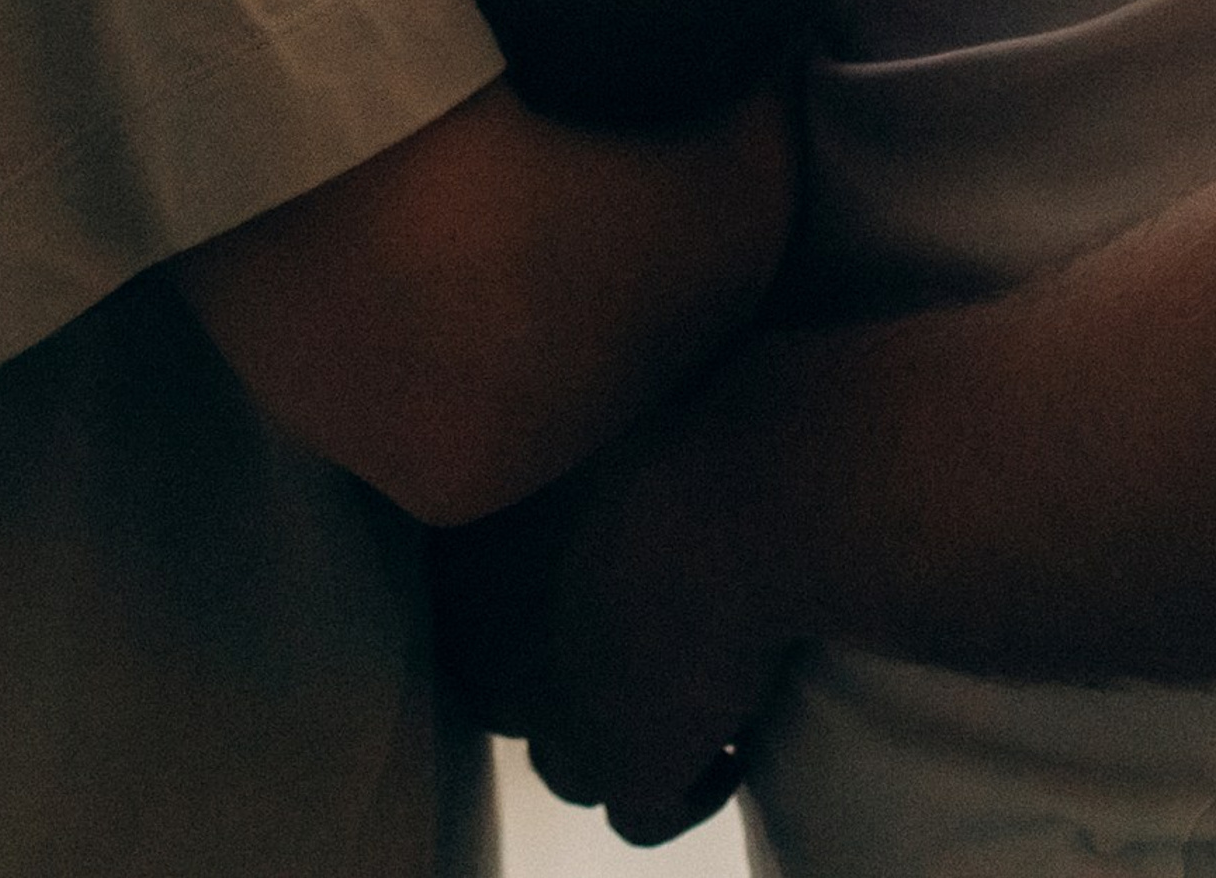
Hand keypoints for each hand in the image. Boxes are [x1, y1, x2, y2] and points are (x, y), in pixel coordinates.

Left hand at [433, 402, 788, 846]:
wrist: (748, 480)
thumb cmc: (677, 408)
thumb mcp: (590, 399)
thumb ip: (562, 429)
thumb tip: (573, 413)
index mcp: (470, 550)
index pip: (468, 606)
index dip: (530, 600)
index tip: (591, 577)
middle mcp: (492, 641)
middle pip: (502, 691)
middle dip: (557, 679)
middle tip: (632, 644)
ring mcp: (556, 717)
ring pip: (565, 764)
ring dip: (615, 739)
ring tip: (685, 699)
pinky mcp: (631, 768)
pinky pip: (648, 816)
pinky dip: (688, 789)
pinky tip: (731, 751)